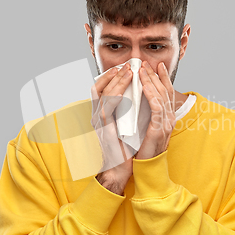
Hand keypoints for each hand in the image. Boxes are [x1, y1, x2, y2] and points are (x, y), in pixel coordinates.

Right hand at [90, 63, 134, 194]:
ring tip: (128, 71)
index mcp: (102, 114)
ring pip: (103, 94)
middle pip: (99, 87)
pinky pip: (108, 107)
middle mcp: (97, 116)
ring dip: (116, 80)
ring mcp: (99, 122)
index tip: (123, 68)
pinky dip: (116, 95)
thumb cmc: (123, 149)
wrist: (119, 169)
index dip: (110, 76)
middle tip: (127, 65)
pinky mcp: (104, 128)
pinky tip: (125, 89)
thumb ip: (126, 112)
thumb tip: (137, 98)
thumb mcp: (124, 125)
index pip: (101, 89)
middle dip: (113, 74)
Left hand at [136, 61, 175, 159]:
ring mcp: (166, 123)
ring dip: (152, 80)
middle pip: (165, 91)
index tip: (157, 66)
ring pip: (161, 95)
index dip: (163, 78)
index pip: (166, 93)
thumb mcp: (147, 129)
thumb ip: (147, 115)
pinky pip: (156, 107)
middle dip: (156, 75)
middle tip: (147, 63)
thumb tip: (139, 102)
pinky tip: (145, 85)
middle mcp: (169, 118)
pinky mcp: (159, 129)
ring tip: (144, 69)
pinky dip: (151, 94)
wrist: (146, 169)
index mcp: (167, 118)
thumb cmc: (143, 150)